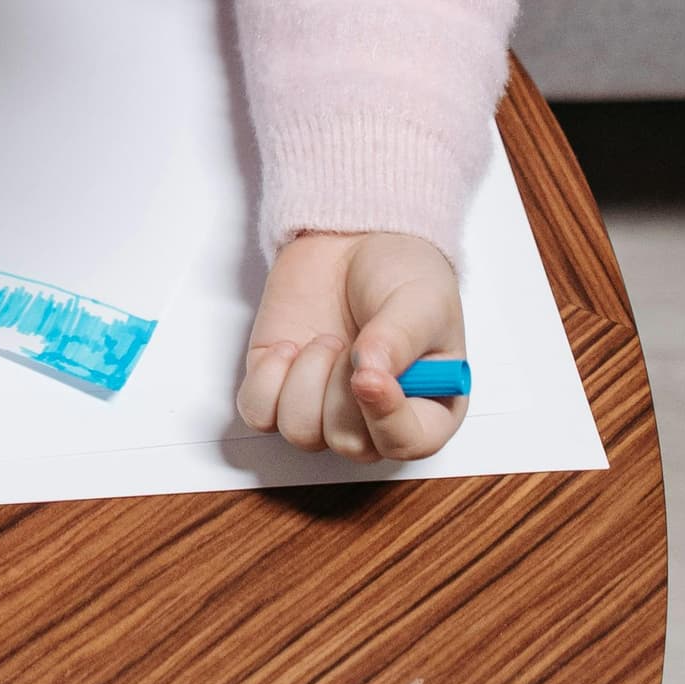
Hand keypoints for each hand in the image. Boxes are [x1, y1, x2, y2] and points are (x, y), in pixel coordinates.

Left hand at [237, 229, 465, 460]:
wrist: (353, 239)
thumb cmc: (401, 274)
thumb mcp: (420, 301)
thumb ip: (398, 340)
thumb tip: (369, 374)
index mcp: (426, 409)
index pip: (406, 444)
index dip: (386, 420)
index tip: (368, 376)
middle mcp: (375, 419)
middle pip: (347, 444)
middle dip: (340, 389)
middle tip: (349, 342)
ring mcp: (323, 407)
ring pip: (300, 433)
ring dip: (306, 381)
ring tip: (326, 339)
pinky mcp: (279, 387)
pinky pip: (258, 414)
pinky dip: (267, 381)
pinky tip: (290, 346)